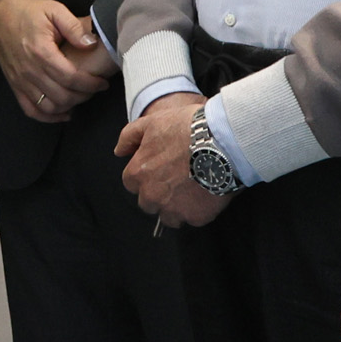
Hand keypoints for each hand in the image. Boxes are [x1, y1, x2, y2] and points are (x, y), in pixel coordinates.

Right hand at [0, 0, 109, 121]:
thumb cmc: (27, 12)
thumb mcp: (54, 10)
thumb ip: (74, 27)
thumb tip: (91, 43)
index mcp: (41, 52)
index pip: (71, 78)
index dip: (90, 84)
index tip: (102, 83)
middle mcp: (30, 71)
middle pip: (62, 96)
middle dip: (84, 96)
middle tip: (94, 88)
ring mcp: (21, 81)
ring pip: (49, 107)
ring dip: (68, 106)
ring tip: (80, 97)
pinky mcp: (15, 86)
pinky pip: (31, 110)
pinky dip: (48, 117)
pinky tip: (62, 113)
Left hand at [115, 91, 229, 229]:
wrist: (222, 140)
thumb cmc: (187, 128)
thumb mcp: (152, 122)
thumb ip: (129, 137)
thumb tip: (118, 151)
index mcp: (138, 174)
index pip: (132, 184)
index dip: (146, 175)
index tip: (161, 169)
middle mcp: (151, 196)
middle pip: (149, 203)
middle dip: (160, 195)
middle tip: (179, 179)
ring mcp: (173, 209)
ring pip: (169, 217)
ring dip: (177, 207)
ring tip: (194, 189)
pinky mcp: (196, 216)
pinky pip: (193, 219)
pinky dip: (199, 210)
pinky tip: (208, 193)